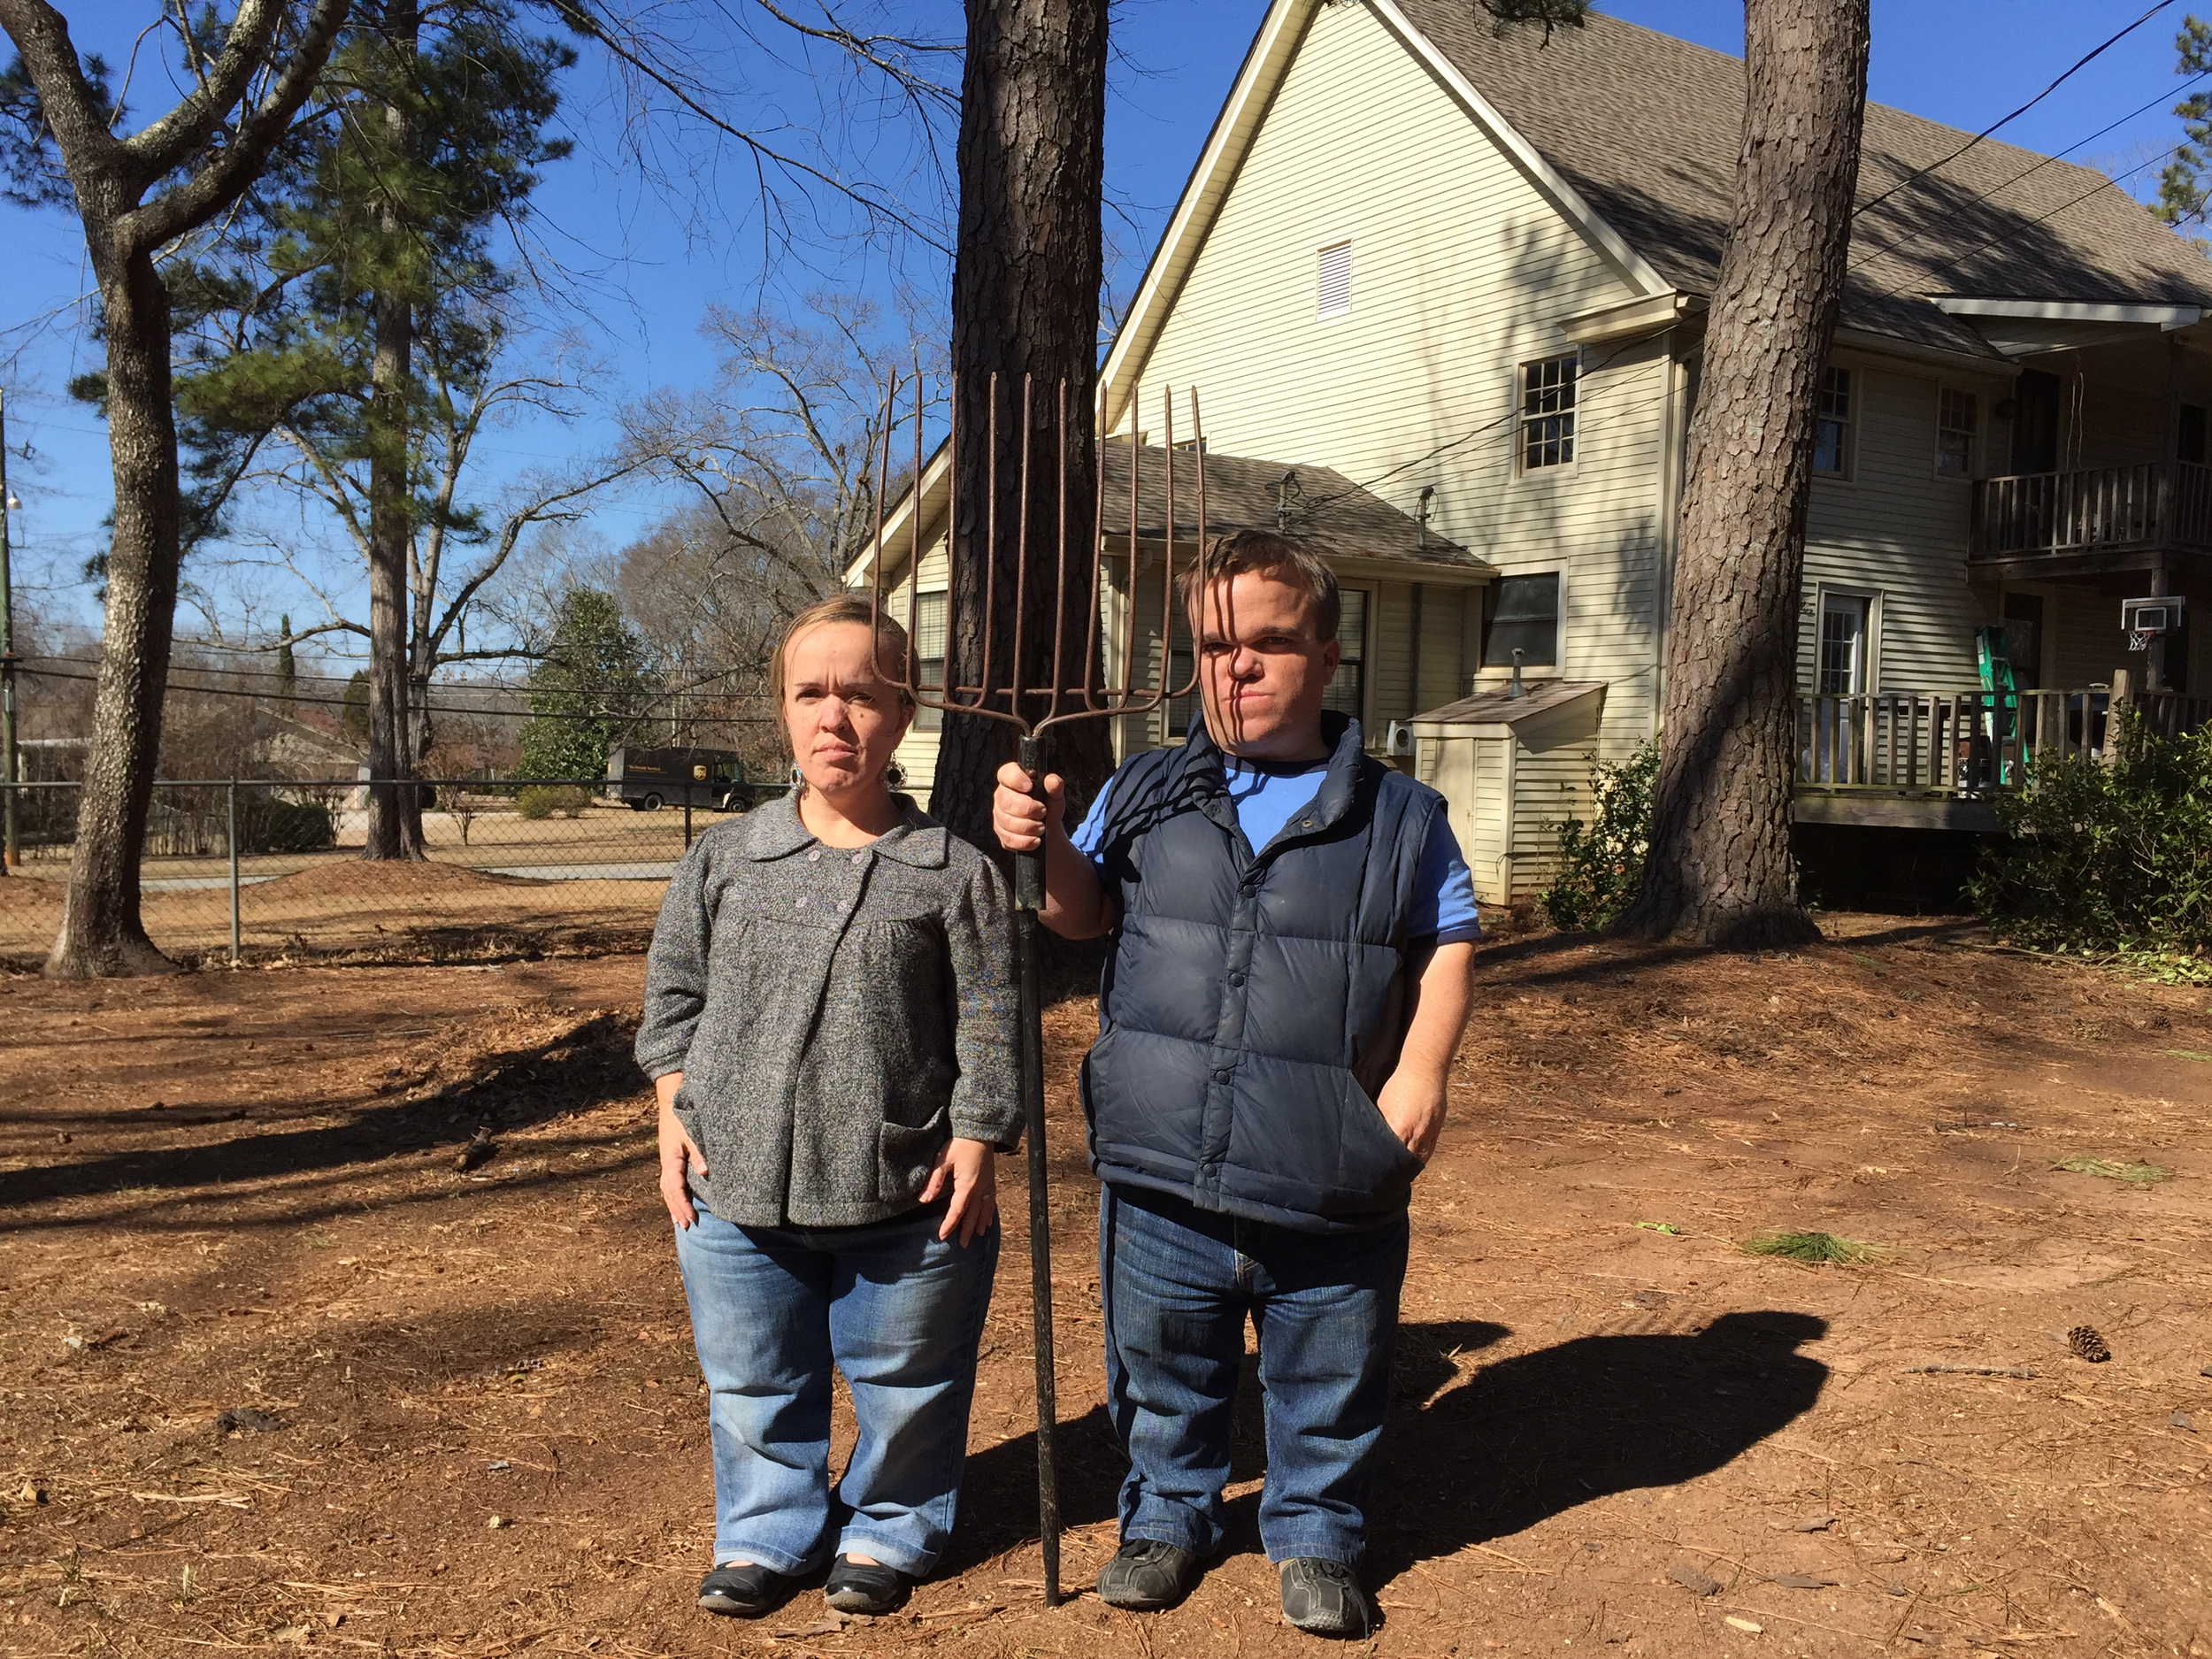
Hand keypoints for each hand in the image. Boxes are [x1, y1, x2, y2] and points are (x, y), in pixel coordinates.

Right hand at [655, 1074, 707, 1227]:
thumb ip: (699, 1152)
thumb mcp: (692, 1132)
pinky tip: (677, 1202)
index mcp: (670, 1159)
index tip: (691, 1219)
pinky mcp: (670, 1158)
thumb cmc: (683, 1116)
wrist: (671, 1100)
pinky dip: (673, 1195)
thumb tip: (705, 1172)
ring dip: (673, 1205)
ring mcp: (666, 1161)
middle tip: (687, 1226)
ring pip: (667, 1189)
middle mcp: (666, 1163)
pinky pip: (669, 1182)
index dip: (683, 1205)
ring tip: (679, 1222)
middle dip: (677, 1210)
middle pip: (669, 1192)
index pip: (676, 1189)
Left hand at [919, 1136, 997, 1245]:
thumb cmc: (960, 1143)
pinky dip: (989, 1212)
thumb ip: (934, 1180)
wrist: (980, 1130)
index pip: (957, 1210)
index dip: (949, 1224)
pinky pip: (991, 1200)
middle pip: (973, 1214)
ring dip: (979, 1224)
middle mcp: (980, 1188)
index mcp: (967, 1184)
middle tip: (961, 1245)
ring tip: (976, 1236)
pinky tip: (987, 1219)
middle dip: (966, 1230)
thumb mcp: (943, 1159)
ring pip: (984, 1209)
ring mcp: (987, 1184)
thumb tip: (924, 1199)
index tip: (942, 1236)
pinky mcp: (991, 1179)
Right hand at [992, 761, 1062, 853]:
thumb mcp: (1055, 796)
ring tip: (1042, 827)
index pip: (1006, 774)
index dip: (1016, 779)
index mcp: (1012, 780)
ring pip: (1007, 821)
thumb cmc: (1048, 807)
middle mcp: (1001, 796)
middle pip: (1007, 801)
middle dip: (1027, 808)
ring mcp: (999, 815)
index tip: (1030, 787)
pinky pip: (1009, 839)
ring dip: (1028, 826)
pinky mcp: (1001, 834)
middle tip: (1043, 812)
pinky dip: (1025, 841)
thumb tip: (1053, 781)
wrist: (1047, 830)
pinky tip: (1036, 840)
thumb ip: (1055, 787)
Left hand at [1374, 1068, 1447, 1165]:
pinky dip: (1422, 1157)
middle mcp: (1415, 1135)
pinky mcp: (1437, 1129)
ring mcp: (1429, 1133)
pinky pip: (1430, 1150)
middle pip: (1406, 1161)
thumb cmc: (1399, 1085)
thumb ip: (1379, 1123)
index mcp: (1399, 1129)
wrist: (1424, 1071)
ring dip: (1410, 1166)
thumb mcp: (1382, 1104)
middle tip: (1388, 1176)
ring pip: (1419, 1158)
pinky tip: (1415, 1162)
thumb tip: (1371, 1137)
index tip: (1377, 1172)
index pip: (1389, 1155)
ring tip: (1401, 1174)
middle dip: (1397, 1170)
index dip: (1384, 1164)